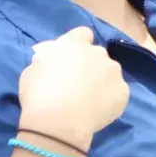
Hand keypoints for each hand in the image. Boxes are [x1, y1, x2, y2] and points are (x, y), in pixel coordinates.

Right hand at [16, 27, 128, 145]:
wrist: (58, 122)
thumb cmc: (38, 95)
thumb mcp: (32, 70)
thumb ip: (47, 60)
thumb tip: (52, 61)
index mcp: (73, 44)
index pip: (83, 34)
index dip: (79, 45)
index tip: (72, 59)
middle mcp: (97, 52)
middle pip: (97, 55)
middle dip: (90, 65)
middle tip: (78, 84)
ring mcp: (113, 72)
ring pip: (110, 72)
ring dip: (102, 80)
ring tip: (90, 100)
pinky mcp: (123, 91)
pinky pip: (118, 91)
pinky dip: (110, 98)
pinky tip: (98, 110)